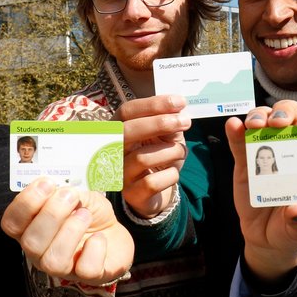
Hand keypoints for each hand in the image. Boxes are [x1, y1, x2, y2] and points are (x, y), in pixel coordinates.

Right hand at [1, 177, 133, 284]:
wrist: (114, 233)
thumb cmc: (88, 213)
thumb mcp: (78, 194)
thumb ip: (65, 192)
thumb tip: (59, 190)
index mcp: (30, 229)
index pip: (11, 223)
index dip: (25, 203)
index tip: (47, 184)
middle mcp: (40, 252)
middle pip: (30, 243)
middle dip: (51, 215)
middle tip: (70, 196)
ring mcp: (63, 268)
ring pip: (53, 261)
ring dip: (70, 232)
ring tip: (85, 214)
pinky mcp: (89, 277)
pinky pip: (85, 269)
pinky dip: (95, 249)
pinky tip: (99, 237)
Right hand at [115, 95, 190, 218]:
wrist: (154, 191)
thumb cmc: (157, 156)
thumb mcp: (164, 136)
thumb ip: (168, 122)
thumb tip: (178, 108)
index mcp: (117, 129)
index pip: (127, 111)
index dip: (153, 104)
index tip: (180, 102)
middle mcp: (111, 150)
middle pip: (126, 131)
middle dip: (159, 123)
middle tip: (185, 121)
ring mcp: (118, 173)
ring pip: (141, 158)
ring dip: (170, 151)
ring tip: (181, 152)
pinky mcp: (130, 194)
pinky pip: (151, 182)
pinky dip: (170, 175)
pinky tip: (173, 172)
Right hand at [226, 101, 296, 283]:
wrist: (267, 241)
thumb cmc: (293, 229)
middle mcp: (291, 150)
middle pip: (291, 117)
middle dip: (285, 113)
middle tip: (278, 124)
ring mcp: (266, 153)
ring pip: (264, 122)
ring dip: (260, 116)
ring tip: (255, 125)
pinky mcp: (244, 162)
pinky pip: (239, 142)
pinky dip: (236, 131)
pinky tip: (233, 126)